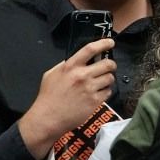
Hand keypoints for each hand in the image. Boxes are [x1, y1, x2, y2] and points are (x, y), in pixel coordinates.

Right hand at [18, 38, 116, 159]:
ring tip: (100, 83)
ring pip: (110, 78)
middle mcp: (82, 75)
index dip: (103, 43)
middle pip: (108, 64)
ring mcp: (90, 88)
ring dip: (107, 79)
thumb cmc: (48, 96)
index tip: (110, 42)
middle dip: (111, 64)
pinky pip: (108, 91)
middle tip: (109, 67)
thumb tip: (79, 60)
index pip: (90, 49)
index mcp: (70, 67)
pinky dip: (105, 92)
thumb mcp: (52, 74)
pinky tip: (97, 94)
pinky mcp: (95, 101)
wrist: (48, 118)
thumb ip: (66, 65)